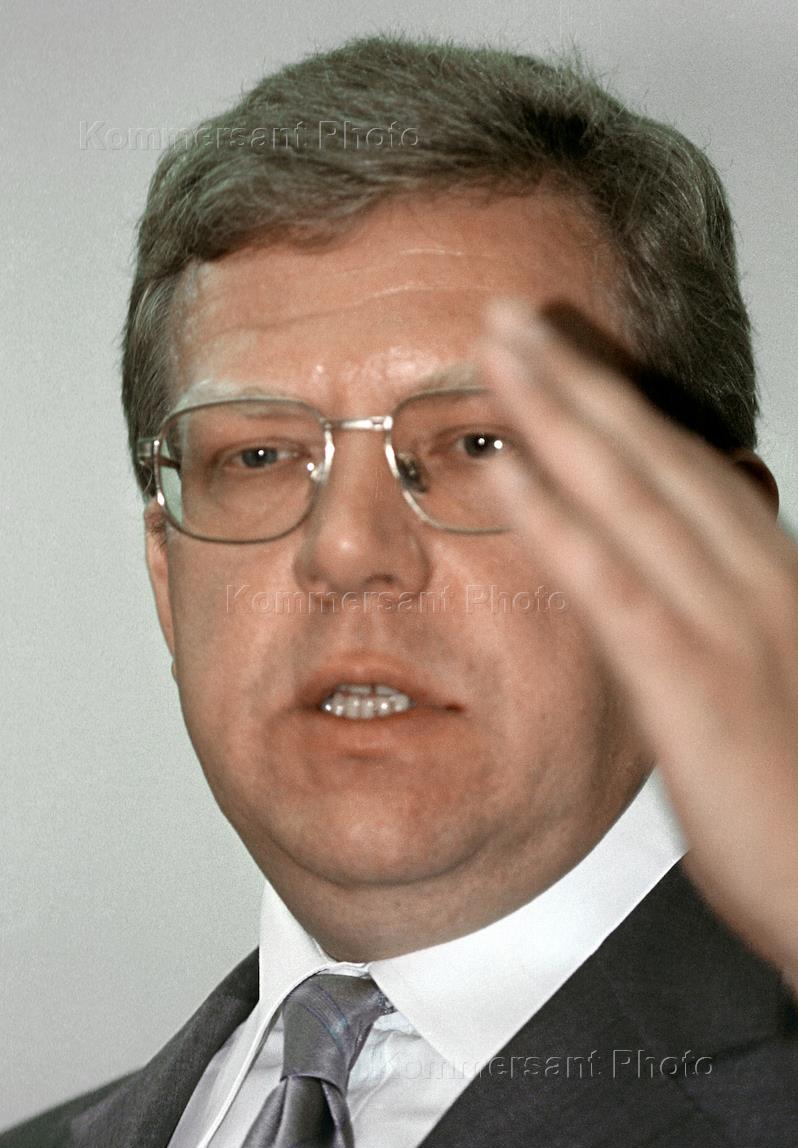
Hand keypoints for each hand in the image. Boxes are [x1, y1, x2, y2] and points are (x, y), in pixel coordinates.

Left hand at [478, 298, 797, 986]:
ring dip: (561, 413)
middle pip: (656, 454)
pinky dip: (558, 523)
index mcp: (769, 580)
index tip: (557, 350)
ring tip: (498, 349)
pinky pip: (614, 588)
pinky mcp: (695, 685)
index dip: (617, 403)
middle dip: (580, 376)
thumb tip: (667, 584)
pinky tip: (504, 471)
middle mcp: (756, 581)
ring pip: (634, 494)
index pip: (683, 468)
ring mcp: (730, 626)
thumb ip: (714, 622)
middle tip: (507, 312)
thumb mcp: (765, 687)